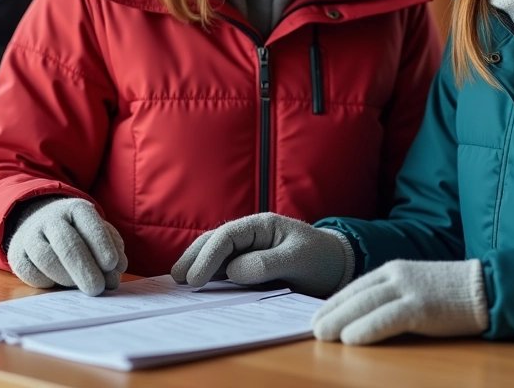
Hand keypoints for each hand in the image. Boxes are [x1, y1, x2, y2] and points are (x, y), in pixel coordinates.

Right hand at [6, 197, 126, 295]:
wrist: (39, 224)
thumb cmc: (78, 232)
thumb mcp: (98, 232)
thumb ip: (112, 250)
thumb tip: (115, 274)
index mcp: (76, 208)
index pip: (90, 223)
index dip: (101, 245)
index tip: (111, 265)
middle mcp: (51, 218)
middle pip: (68, 243)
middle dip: (84, 268)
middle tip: (97, 289)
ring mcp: (31, 235)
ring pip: (47, 259)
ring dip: (66, 278)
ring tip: (80, 287)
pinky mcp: (16, 253)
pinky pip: (30, 273)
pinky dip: (47, 282)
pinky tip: (59, 283)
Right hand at [170, 212, 352, 297]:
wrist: (336, 267)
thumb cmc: (321, 258)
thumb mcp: (299, 259)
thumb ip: (267, 263)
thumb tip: (233, 271)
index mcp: (262, 225)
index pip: (227, 237)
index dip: (208, 256)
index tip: (195, 279)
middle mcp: (251, 235)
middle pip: (214, 241)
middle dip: (194, 257)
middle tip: (176, 279)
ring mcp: (248, 250)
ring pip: (215, 254)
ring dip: (197, 265)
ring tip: (179, 282)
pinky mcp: (249, 266)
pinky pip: (225, 269)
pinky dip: (209, 276)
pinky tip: (197, 286)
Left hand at [311, 259, 488, 344]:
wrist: (485, 287)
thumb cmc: (451, 292)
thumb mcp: (416, 285)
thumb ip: (392, 294)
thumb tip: (363, 314)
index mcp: (395, 269)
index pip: (356, 285)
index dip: (335, 301)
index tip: (317, 315)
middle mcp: (398, 275)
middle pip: (356, 294)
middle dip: (331, 311)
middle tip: (312, 328)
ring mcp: (410, 289)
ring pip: (365, 304)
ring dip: (341, 320)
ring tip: (323, 334)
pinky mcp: (422, 306)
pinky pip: (387, 318)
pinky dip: (367, 328)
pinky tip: (351, 338)